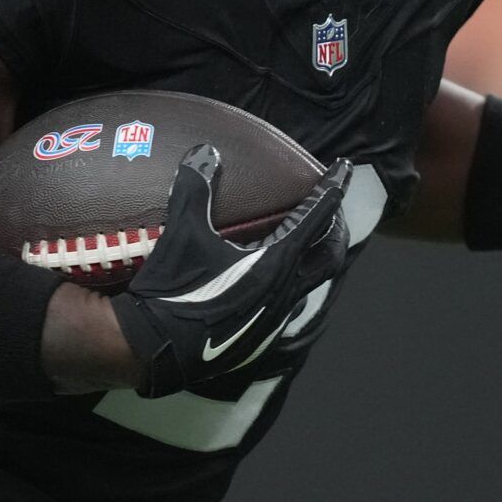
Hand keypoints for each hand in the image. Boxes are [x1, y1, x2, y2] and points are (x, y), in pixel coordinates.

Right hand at [111, 144, 350, 396]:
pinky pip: (291, 303)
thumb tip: (204, 152)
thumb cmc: (174, 289)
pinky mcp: (263, 337)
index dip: (333, 189)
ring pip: (311, 282)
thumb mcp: (183, 234)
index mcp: (276, 262)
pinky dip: (293, 281)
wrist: (156, 350)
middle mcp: (286, 291)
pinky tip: (273, 277)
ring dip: (314, 257)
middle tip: (331, 207)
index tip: (345, 169)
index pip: (318, 217)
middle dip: (335, 227)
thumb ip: (195, 189)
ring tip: (305, 239)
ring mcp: (276, 318)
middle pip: (330, 255)